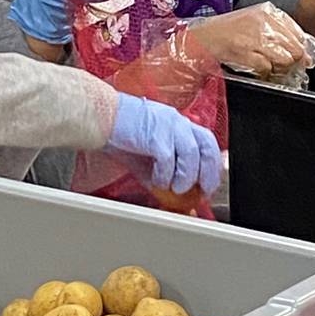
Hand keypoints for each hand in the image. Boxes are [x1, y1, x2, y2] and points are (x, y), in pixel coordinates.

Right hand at [106, 93, 221, 194]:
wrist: (102, 118)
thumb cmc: (123, 134)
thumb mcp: (150, 155)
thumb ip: (166, 172)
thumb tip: (175, 197)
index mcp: (178, 123)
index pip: (207, 142)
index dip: (212, 166)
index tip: (208, 185)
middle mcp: (177, 121)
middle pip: (207, 147)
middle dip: (208, 173)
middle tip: (201, 191)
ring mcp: (167, 126)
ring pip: (191, 155)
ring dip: (186, 177)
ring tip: (175, 188)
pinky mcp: (154, 134)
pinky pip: (168, 159)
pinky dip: (165, 175)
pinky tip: (156, 180)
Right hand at [186, 3, 310, 77]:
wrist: (199, 39)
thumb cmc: (224, 32)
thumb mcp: (253, 23)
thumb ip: (278, 32)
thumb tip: (303, 53)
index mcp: (267, 11)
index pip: (298, 32)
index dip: (299, 48)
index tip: (295, 56)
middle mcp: (262, 21)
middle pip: (296, 48)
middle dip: (292, 61)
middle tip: (282, 66)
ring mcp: (253, 36)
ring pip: (285, 59)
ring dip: (278, 69)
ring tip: (267, 67)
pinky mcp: (245, 52)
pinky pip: (267, 68)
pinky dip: (263, 73)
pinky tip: (255, 69)